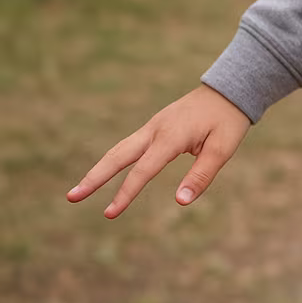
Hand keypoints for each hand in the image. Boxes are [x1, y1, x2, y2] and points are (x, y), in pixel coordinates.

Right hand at [67, 84, 251, 217]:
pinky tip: (106, 173)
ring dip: (100, 169)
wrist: (229, 89)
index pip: (143, 170)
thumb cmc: (228, 121)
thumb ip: (201, 176)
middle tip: (71, 197)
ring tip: (80, 189)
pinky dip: (114, 159)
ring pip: (119, 149)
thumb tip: (181, 202)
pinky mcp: (155, 126)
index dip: (125, 193)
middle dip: (94, 178)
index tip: (109, 214)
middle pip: (117, 155)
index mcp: (171, 136)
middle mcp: (155, 129)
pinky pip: (130, 145)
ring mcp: (153, 126)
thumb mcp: (222, 149)